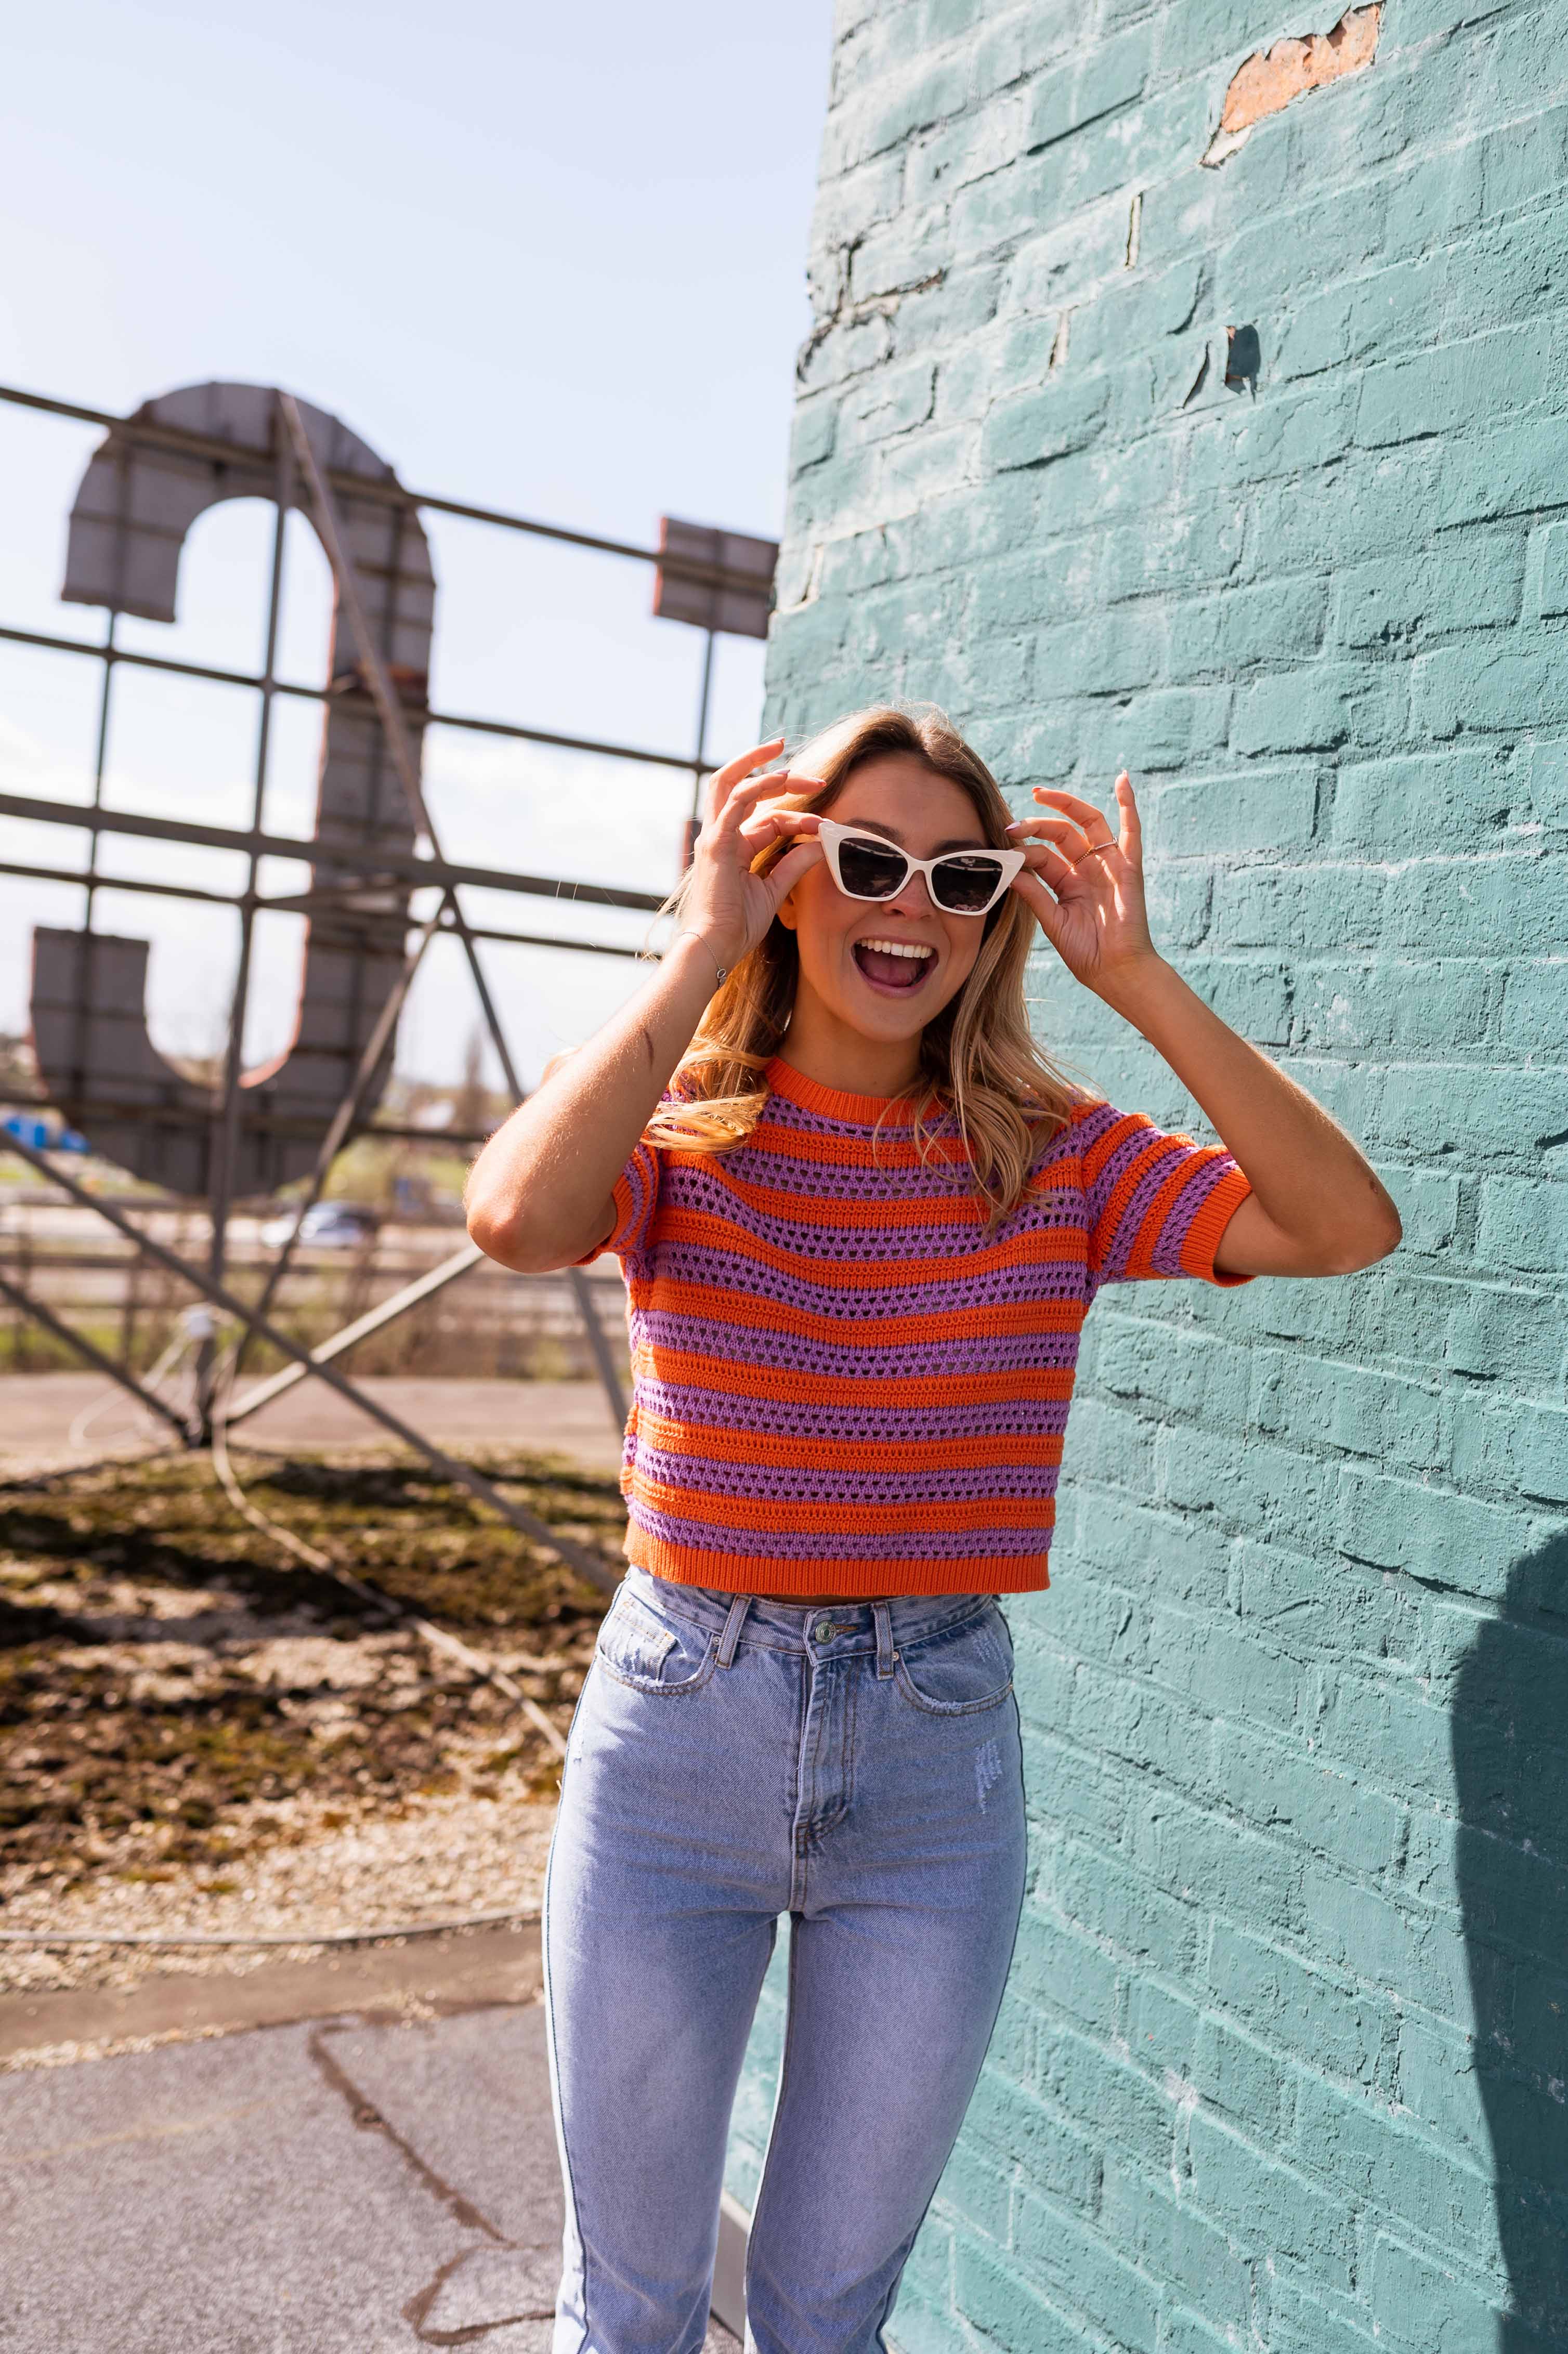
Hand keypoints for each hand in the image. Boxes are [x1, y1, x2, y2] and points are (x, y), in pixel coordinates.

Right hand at [683, 739, 823, 967]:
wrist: (717, 945)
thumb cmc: (738, 925)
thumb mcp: (774, 889)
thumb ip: (795, 864)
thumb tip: (820, 844)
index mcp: (733, 846)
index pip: (768, 818)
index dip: (800, 818)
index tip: (826, 827)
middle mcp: (721, 835)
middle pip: (743, 788)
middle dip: (778, 777)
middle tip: (816, 780)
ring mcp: (716, 836)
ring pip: (732, 783)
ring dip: (765, 768)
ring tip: (800, 771)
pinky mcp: (716, 842)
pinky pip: (736, 801)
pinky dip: (759, 785)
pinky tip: (783, 777)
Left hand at [1005, 773, 1160, 999]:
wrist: (1115, 972)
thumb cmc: (1086, 954)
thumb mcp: (1053, 922)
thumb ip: (1034, 895)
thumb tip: (1009, 871)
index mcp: (1068, 884)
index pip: (1043, 856)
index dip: (1024, 851)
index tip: (1004, 852)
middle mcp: (1087, 870)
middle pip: (1062, 834)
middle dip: (1036, 825)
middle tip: (1013, 826)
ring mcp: (1109, 866)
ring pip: (1087, 824)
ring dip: (1065, 806)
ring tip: (1040, 794)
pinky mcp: (1129, 868)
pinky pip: (1131, 831)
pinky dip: (1128, 804)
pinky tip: (1122, 780)